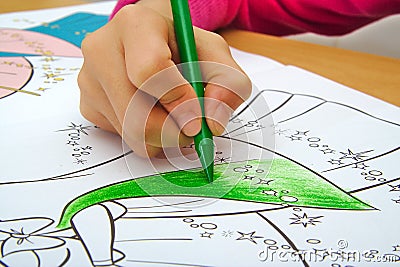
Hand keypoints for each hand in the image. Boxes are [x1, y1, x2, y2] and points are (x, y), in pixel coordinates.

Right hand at [78, 3, 250, 156]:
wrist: (150, 43)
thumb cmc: (181, 47)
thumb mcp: (215, 55)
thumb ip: (228, 84)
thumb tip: (213, 121)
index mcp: (135, 25)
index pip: (150, 71)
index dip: (178, 100)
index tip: (197, 117)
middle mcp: (102, 50)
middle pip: (136, 114)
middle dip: (173, 131)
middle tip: (191, 128)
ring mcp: (89, 80)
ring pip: (131, 133)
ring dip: (163, 136)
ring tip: (173, 113)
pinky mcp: (88, 106)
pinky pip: (122, 138)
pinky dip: (146, 136)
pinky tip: (152, 112)